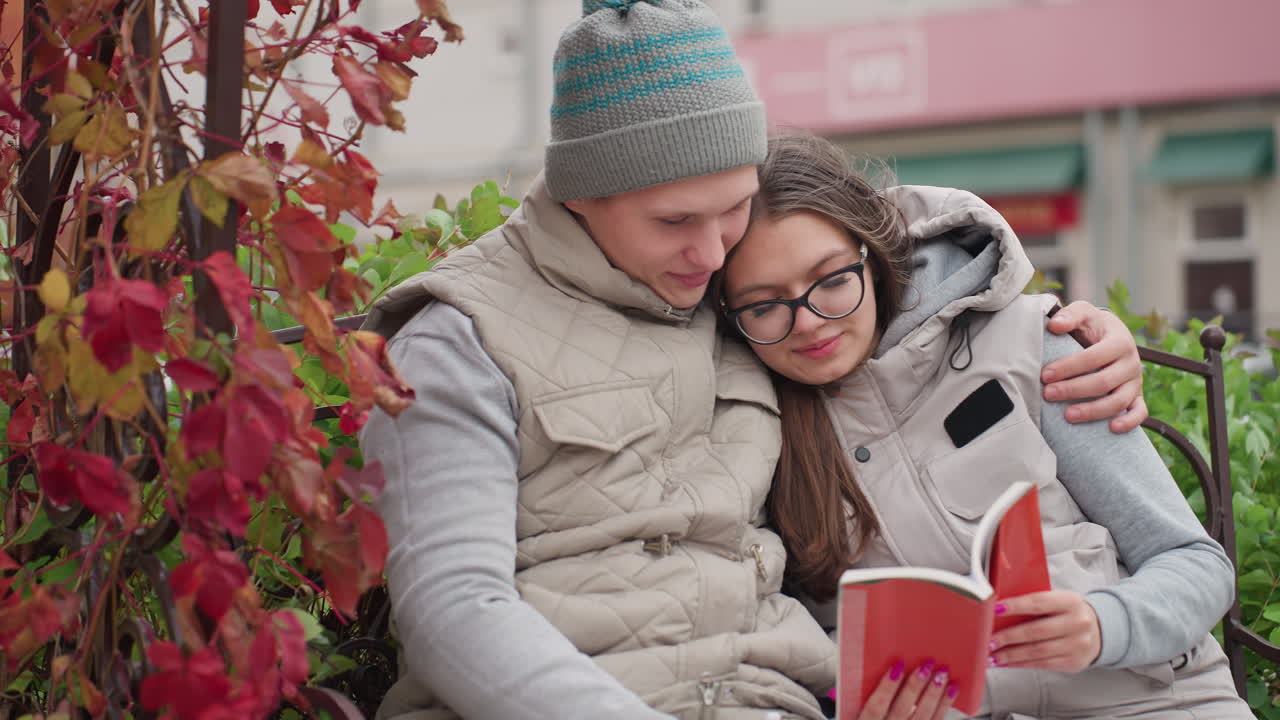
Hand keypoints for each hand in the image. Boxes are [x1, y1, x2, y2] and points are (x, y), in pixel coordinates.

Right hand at [853, 659, 957, 719]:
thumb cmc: (874, 712)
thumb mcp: (856, 709)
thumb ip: (863, 691)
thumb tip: (880, 663)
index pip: (875, 708)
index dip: (886, 688)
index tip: (896, 667)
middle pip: (901, 710)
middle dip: (914, 687)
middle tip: (925, 665)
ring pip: (922, 716)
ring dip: (934, 694)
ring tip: (942, 673)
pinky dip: (945, 705)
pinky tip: (951, 689)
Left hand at [989, 590, 1101, 671]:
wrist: (1099, 630)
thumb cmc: (1068, 612)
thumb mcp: (1058, 600)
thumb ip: (1035, 603)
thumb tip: (998, 610)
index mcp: (1070, 601)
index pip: (1038, 602)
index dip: (1015, 606)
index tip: (995, 610)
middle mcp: (1077, 623)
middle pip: (1036, 631)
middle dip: (1008, 637)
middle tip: (989, 640)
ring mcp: (1077, 644)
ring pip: (1037, 651)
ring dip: (1011, 655)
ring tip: (992, 655)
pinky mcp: (1074, 662)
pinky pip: (1042, 664)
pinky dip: (1021, 663)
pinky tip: (1007, 662)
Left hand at [1042, 300, 1147, 432]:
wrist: (1109, 335)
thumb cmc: (1091, 325)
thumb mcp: (1083, 313)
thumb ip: (1069, 315)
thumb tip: (1054, 325)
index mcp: (1119, 341)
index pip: (1094, 357)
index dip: (1069, 367)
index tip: (1045, 374)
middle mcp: (1131, 363)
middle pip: (1104, 381)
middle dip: (1073, 389)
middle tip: (1048, 394)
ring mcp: (1135, 382)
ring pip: (1118, 401)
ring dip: (1093, 411)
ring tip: (1067, 416)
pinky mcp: (1136, 397)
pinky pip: (1139, 413)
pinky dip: (1129, 422)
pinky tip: (1111, 429)